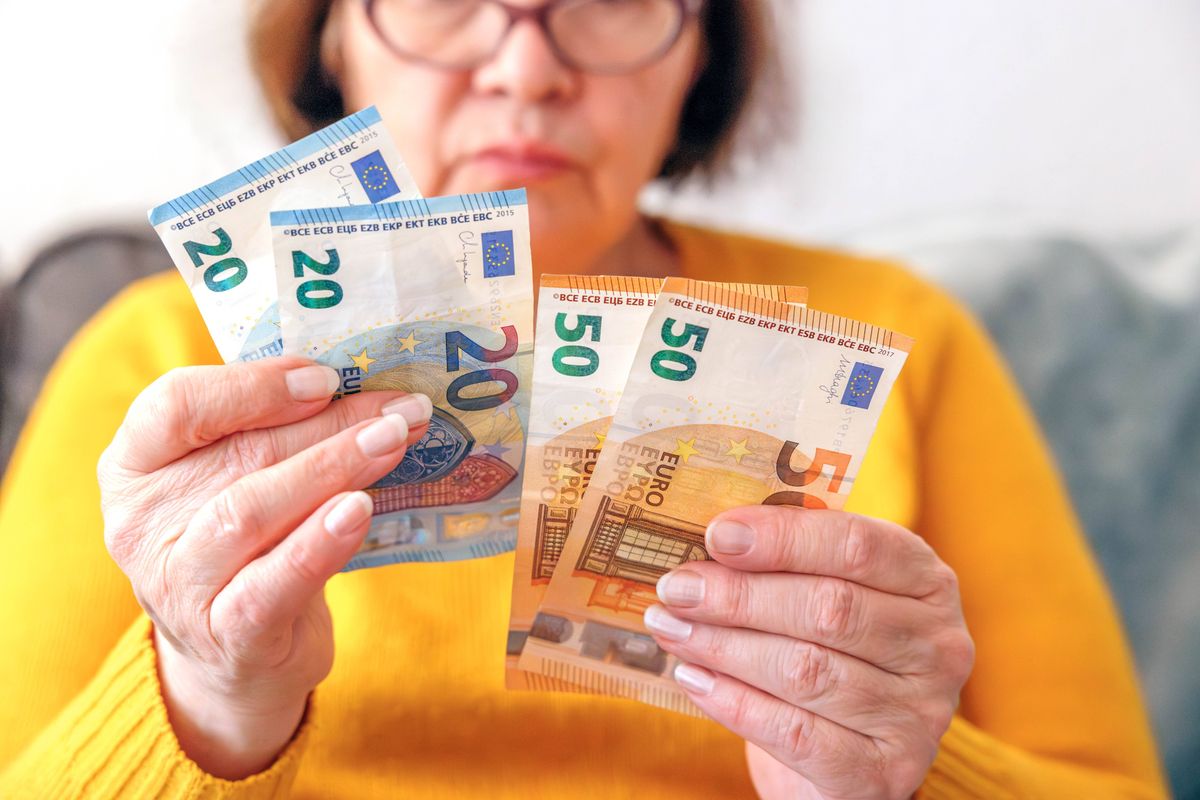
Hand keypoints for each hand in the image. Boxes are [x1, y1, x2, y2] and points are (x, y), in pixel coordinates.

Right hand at [98, 357, 431, 778]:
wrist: (238, 657)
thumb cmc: (246, 545)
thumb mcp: (239, 481)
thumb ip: (277, 434)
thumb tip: (367, 389)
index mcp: (135, 464)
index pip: (175, 405)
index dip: (254, 386)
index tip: (327, 378)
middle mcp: (142, 522)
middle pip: (240, 452)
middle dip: (331, 423)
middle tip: (399, 409)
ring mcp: (180, 583)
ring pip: (253, 509)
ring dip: (333, 467)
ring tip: (392, 442)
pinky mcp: (227, 634)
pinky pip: (275, 580)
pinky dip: (321, 541)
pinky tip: (360, 509)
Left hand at [642, 505, 973, 799]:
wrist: (849, 756)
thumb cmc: (830, 651)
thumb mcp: (825, 593)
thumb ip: (786, 562)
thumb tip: (710, 540)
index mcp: (927, 581)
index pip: (859, 545)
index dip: (784, 537)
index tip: (718, 534)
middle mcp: (937, 646)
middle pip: (829, 608)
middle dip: (740, 595)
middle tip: (677, 587)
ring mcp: (918, 716)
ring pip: (806, 671)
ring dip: (723, 646)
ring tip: (670, 627)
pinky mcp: (883, 774)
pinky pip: (796, 734)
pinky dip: (734, 702)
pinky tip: (693, 678)